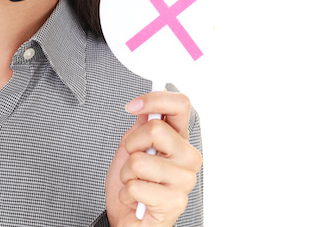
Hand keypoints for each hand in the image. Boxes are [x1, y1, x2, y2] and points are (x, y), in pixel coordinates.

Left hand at [105, 91, 201, 225]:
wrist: (130, 218)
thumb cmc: (133, 183)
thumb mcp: (131, 147)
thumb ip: (140, 126)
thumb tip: (145, 105)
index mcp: (179, 140)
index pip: (180, 105)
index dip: (155, 99)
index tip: (132, 106)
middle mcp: (187, 158)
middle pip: (156, 130)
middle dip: (131, 144)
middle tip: (132, 159)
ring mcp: (184, 181)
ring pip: (140, 161)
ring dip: (126, 173)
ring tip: (134, 181)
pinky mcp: (175, 202)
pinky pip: (136, 186)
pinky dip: (127, 192)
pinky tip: (136, 198)